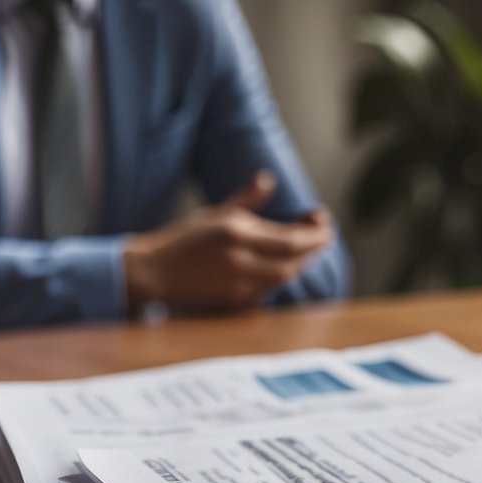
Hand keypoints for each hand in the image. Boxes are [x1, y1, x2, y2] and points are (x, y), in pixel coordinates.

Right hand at [122, 171, 332, 311]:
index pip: (289, 237)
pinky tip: (286, 267)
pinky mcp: (234, 302)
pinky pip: (268, 291)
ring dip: (300, 264)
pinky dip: (280, 278)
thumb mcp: (215, 214)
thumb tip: (268, 179)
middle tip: (325, 238)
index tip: (326, 225)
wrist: (155, 272)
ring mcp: (238, 284)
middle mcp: (239, 259)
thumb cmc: (184, 240)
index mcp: (235, 232)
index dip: (313, 234)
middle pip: (292, 260)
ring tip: (309, 252)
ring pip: (283, 277)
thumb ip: (247, 199)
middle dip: (313, 249)